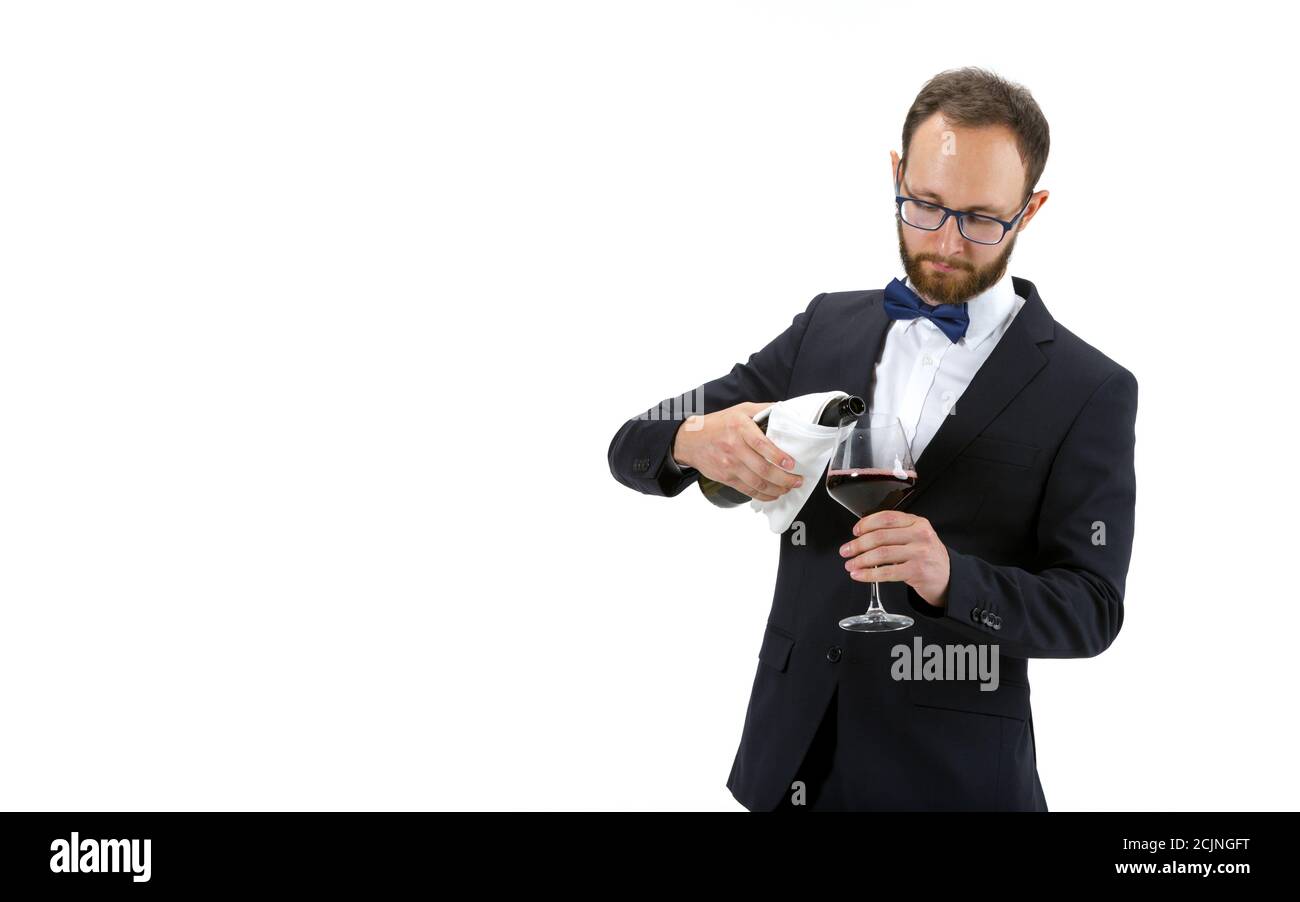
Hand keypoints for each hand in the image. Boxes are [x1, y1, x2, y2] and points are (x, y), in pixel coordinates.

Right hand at [672, 401, 802, 501]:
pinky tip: (773, 494)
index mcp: (739, 428)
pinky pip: (748, 490)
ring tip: (788, 488)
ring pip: (757, 483)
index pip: (761, 445)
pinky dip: (763, 495)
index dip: (778, 456)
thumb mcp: (740, 410)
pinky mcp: (726, 477)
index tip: (791, 463)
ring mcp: (729, 465)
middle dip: (784, 478)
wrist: (690, 440)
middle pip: (763, 469)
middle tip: (797, 480)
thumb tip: (786, 411)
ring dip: (777, 489)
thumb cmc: (718, 424)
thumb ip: (763, 410)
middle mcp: (734, 447)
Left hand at [838, 510, 950, 608]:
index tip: (855, 531)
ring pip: (881, 554)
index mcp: (917, 522)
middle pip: (880, 536)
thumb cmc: (926, 555)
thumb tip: (862, 534)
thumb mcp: (917, 536)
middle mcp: (920, 535)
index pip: (887, 517)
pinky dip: (869, 575)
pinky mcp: (917, 571)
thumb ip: (896, 531)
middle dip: (858, 544)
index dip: (867, 523)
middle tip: (845, 551)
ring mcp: (919, 553)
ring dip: (860, 560)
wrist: (948, 577)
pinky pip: (887, 572)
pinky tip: (859, 575)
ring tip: (850, 565)